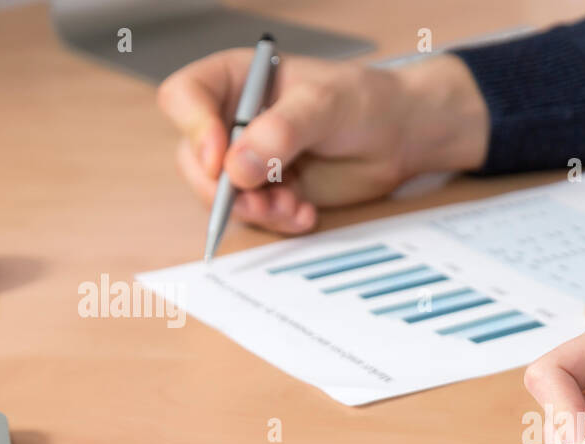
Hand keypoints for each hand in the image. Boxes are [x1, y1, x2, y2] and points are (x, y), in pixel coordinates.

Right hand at [157, 51, 487, 232]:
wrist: (399, 137)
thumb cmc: (364, 103)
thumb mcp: (325, 105)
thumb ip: (281, 133)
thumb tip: (236, 167)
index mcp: (235, 80)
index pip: (185, 98)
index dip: (194, 129)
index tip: (219, 157)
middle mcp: (233, 120)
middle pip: (193, 158)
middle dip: (223, 188)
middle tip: (260, 199)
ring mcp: (249, 160)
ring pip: (222, 195)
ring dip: (255, 210)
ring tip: (294, 206)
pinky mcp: (270, 192)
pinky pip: (255, 216)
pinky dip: (277, 221)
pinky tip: (305, 213)